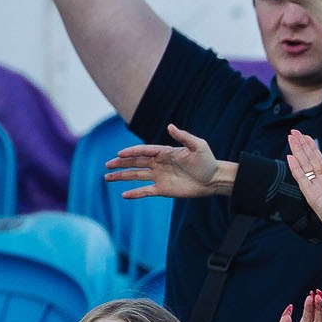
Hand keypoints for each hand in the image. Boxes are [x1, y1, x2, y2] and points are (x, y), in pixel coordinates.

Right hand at [104, 124, 222, 200]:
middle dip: (121, 163)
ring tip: (107, 177)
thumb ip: (184, 136)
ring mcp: (160, 177)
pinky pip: (146, 191)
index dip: (131, 152)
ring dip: (122, 176)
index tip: (119, 154)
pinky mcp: (163, 189)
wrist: (214, 180)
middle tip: (107, 164)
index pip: (144, 151)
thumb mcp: (198, 146)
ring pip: (136, 176)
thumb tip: (170, 126)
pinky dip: (135, 193)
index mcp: (165, 152)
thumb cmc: (207, 161)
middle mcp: (159, 163)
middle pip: (136, 162)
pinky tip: (123, 195)